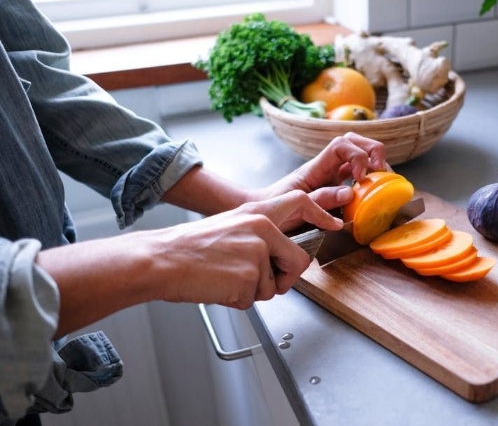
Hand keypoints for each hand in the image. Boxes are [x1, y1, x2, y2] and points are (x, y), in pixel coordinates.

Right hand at [154, 190, 340, 309]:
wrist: (161, 260)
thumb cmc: (189, 247)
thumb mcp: (230, 226)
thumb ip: (260, 236)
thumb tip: (281, 255)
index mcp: (257, 214)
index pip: (300, 203)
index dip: (320, 213)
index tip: (332, 224)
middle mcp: (262, 231)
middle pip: (298, 261)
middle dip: (285, 277)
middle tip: (259, 279)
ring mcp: (257, 255)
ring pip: (273, 286)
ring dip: (253, 290)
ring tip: (225, 277)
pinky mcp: (248, 279)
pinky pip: (254, 300)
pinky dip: (237, 300)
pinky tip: (218, 286)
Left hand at [255, 133, 388, 228]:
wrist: (265, 213)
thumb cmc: (276, 208)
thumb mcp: (296, 205)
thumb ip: (321, 199)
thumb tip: (349, 192)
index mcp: (316, 166)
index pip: (341, 144)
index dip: (357, 155)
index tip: (361, 177)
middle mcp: (327, 166)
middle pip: (354, 140)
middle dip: (373, 150)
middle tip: (380, 172)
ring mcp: (332, 175)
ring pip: (359, 154)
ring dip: (375, 162)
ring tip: (383, 181)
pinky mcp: (336, 187)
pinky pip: (357, 174)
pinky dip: (370, 178)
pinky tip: (374, 191)